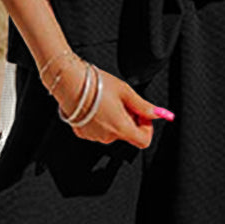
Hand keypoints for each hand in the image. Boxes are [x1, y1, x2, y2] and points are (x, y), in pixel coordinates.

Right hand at [52, 59, 172, 148]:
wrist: (68, 82)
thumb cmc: (95, 84)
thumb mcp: (125, 91)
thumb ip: (143, 106)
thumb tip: (156, 113)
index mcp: (121, 128)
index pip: (144, 141)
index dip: (147, 127)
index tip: (143, 114)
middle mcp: (107, 136)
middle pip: (127, 134)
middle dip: (130, 119)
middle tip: (124, 101)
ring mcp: (94, 136)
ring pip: (112, 131)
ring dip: (115, 119)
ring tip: (107, 100)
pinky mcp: (82, 133)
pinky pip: (98, 129)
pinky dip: (101, 120)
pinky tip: (96, 105)